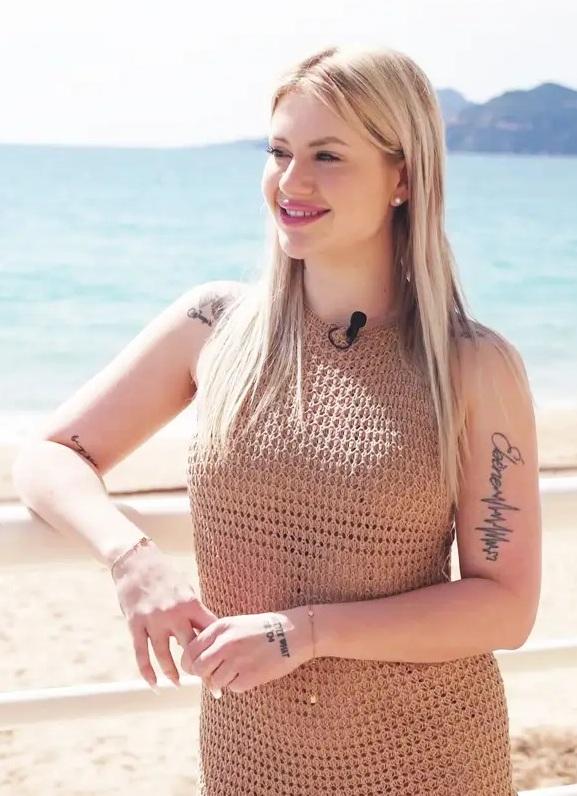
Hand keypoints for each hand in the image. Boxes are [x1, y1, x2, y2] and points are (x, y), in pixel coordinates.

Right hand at [111, 540, 218, 688]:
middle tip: (209, 685)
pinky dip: (148, 673)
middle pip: (190, 647)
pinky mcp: (135, 625)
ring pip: (165, 655)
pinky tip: (155, 685)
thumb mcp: (186, 590)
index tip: (227, 665)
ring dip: (173, 674)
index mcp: (190, 604)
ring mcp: (153, 621)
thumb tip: (204, 638)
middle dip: (200, 667)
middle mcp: (173, 614)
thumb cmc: (166, 576)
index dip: (219, 649)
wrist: (136, 562)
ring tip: (179, 684)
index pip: (209, 631)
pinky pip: (142, 654)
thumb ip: (194, 613)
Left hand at [180, 607, 311, 695]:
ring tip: (235, 673)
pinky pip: (233, 688)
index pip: (190, 651)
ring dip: (221, 682)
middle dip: (202, 676)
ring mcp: (237, 660)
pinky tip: (249, 674)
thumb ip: (215, 639)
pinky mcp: (250, 676)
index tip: (195, 668)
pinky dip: (238, 685)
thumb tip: (195, 660)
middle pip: (197, 668)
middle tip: (210, 677)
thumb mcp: (235, 625)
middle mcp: (225, 643)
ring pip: (214, 682)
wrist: (293, 633)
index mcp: (220, 628)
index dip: (189, 663)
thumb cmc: (262, 629)